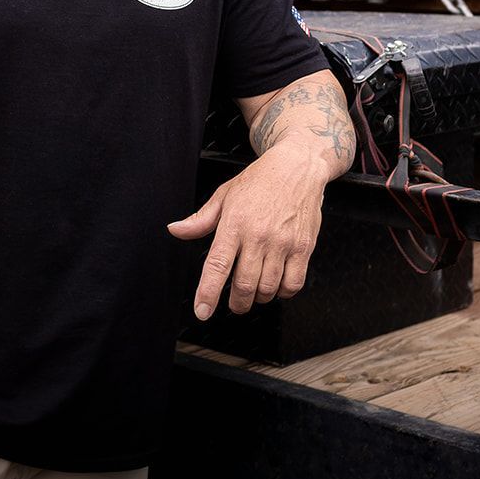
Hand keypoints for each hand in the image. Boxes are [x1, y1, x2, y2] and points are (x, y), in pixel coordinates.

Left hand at [167, 150, 327, 318]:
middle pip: (244, 286)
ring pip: (268, 289)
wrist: (297, 167)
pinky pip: (293, 284)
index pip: (217, 265)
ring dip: (258, 298)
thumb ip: (200, 220)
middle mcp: (259, 235)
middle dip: (236, 303)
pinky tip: (276, 283)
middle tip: (234, 303)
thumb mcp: (224, 195)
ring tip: (254, 289)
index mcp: (234, 223)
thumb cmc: (260, 180)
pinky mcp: (304, 248)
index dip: (208, 293)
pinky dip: (282, 292)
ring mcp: (283, 243)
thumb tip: (176, 230)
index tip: (202, 311)